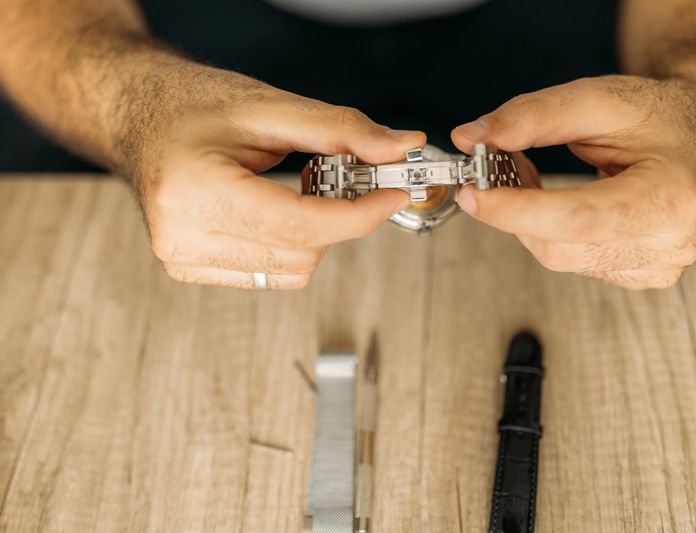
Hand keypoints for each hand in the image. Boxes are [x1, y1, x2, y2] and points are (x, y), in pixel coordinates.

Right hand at [134, 80, 424, 288]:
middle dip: (339, 218)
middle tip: (345, 177)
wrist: (135, 114)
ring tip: (300, 187)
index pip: (299, 225)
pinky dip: (290, 245)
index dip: (358, 215)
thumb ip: (338, 129)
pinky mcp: (189, 269)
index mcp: (193, 190)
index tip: (392, 194)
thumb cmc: (188, 104)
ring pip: (292, 271)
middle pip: (302, 253)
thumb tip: (398, 148)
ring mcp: (182, 258)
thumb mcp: (268, 106)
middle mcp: (182, 235)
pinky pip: (270, 274)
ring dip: (316, 233)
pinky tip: (277, 209)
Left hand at [452, 75, 695, 288]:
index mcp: (670, 198)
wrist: (694, 133)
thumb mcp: (597, 98)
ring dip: (529, 220)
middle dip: (515, 211)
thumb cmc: (657, 116)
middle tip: (493, 169)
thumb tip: (470, 137)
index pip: (578, 218)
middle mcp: (669, 242)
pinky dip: (549, 232)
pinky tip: (555, 204)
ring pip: (559, 257)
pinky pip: (572, 260)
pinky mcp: (638, 275)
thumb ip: (532, 116)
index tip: (474, 193)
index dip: (518, 210)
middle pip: (560, 246)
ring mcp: (655, 266)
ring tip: (528, 177)